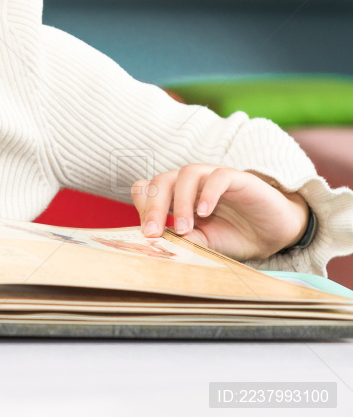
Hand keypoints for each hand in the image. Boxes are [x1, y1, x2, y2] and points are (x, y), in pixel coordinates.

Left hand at [131, 164, 309, 260]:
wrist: (274, 234)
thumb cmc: (234, 236)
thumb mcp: (203, 243)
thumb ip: (183, 239)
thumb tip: (159, 241)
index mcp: (177, 195)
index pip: (148, 188)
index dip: (142, 206)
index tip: (145, 233)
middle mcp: (192, 182)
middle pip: (162, 180)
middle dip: (153, 206)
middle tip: (152, 233)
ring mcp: (214, 177)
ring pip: (188, 174)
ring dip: (181, 202)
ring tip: (183, 229)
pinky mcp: (239, 178)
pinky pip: (219, 176)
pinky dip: (209, 193)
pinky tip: (205, 212)